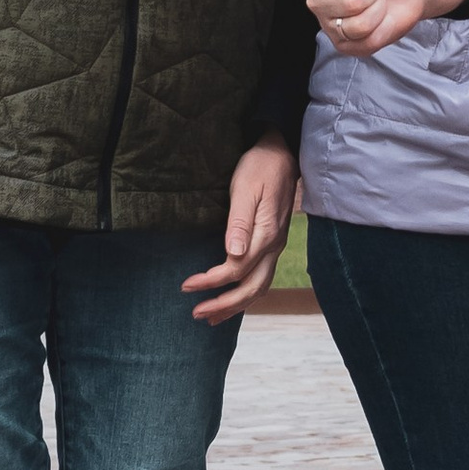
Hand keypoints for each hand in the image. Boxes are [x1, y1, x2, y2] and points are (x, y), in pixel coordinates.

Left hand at [182, 135, 297, 322]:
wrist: (282, 153)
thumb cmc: (260, 167)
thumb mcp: (245, 188)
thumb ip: (239, 222)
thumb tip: (233, 254)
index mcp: (266, 233)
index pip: (237, 269)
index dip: (211, 282)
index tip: (187, 285)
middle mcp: (274, 245)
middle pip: (252, 288)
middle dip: (224, 305)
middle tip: (197, 313)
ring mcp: (276, 245)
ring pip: (260, 287)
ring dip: (236, 305)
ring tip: (212, 316)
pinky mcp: (273, 243)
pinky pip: (262, 277)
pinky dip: (246, 293)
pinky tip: (232, 297)